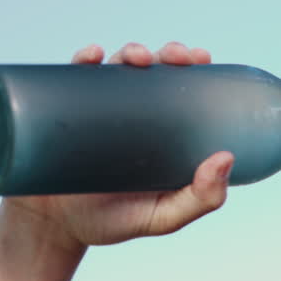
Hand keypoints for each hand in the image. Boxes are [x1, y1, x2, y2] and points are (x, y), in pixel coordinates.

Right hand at [0, 42, 233, 248]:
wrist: (53, 228)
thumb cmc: (113, 221)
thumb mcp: (163, 217)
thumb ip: (201, 199)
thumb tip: (226, 158)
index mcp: (162, 130)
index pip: (182, 88)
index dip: (194, 67)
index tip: (202, 58)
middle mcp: (132, 112)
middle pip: (154, 70)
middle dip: (168, 54)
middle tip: (176, 58)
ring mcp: (97, 109)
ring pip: (118, 67)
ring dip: (131, 52)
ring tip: (138, 58)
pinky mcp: (63, 112)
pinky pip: (72, 77)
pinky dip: (83, 59)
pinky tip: (93, 56)